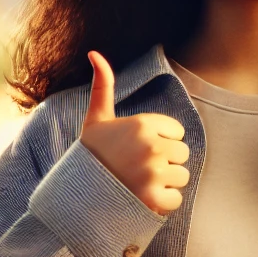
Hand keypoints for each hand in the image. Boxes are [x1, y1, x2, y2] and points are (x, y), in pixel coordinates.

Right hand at [80, 51, 190, 214]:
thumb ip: (103, 86)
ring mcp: (152, 172)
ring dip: (165, 183)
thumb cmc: (91, 153)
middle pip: (182, 154)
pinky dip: (162, 203)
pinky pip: (176, 199)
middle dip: (165, 162)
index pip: (178, 131)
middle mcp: (150, 146)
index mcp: (142, 124)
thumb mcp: (96, 118)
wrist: (74, 193)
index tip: (138, 147)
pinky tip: (142, 198)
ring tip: (140, 182)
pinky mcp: (153, 198)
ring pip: (182, 176)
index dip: (161, 140)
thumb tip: (94, 53)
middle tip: (139, 167)